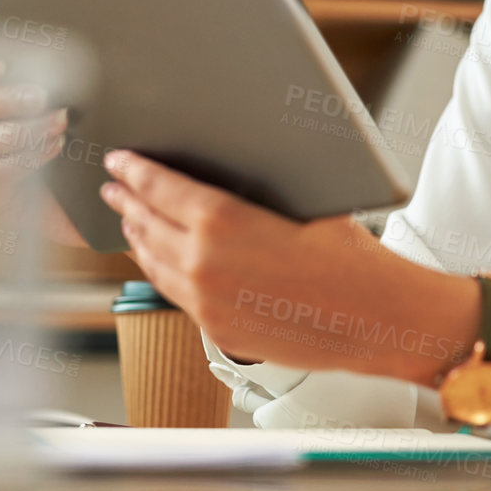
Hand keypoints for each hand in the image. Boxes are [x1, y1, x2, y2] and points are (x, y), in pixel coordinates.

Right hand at [0, 52, 88, 247]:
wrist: (87, 198)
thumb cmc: (82, 141)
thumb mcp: (72, 105)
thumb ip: (60, 83)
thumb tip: (73, 58)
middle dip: (7, 97)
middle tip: (42, 96)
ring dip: (25, 128)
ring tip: (60, 123)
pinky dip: (27, 158)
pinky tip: (55, 148)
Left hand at [98, 150, 475, 380]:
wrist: (376, 316)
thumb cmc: (350, 256)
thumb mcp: (301, 202)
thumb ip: (251, 193)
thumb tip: (223, 174)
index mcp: (223, 223)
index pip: (160, 188)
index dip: (135, 171)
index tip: (120, 160)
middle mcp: (204, 264)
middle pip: (148, 225)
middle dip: (127, 201)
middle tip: (114, 187)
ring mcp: (207, 302)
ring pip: (154, 264)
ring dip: (138, 237)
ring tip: (129, 220)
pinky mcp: (218, 330)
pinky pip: (176, 294)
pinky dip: (161, 271)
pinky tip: (162, 261)